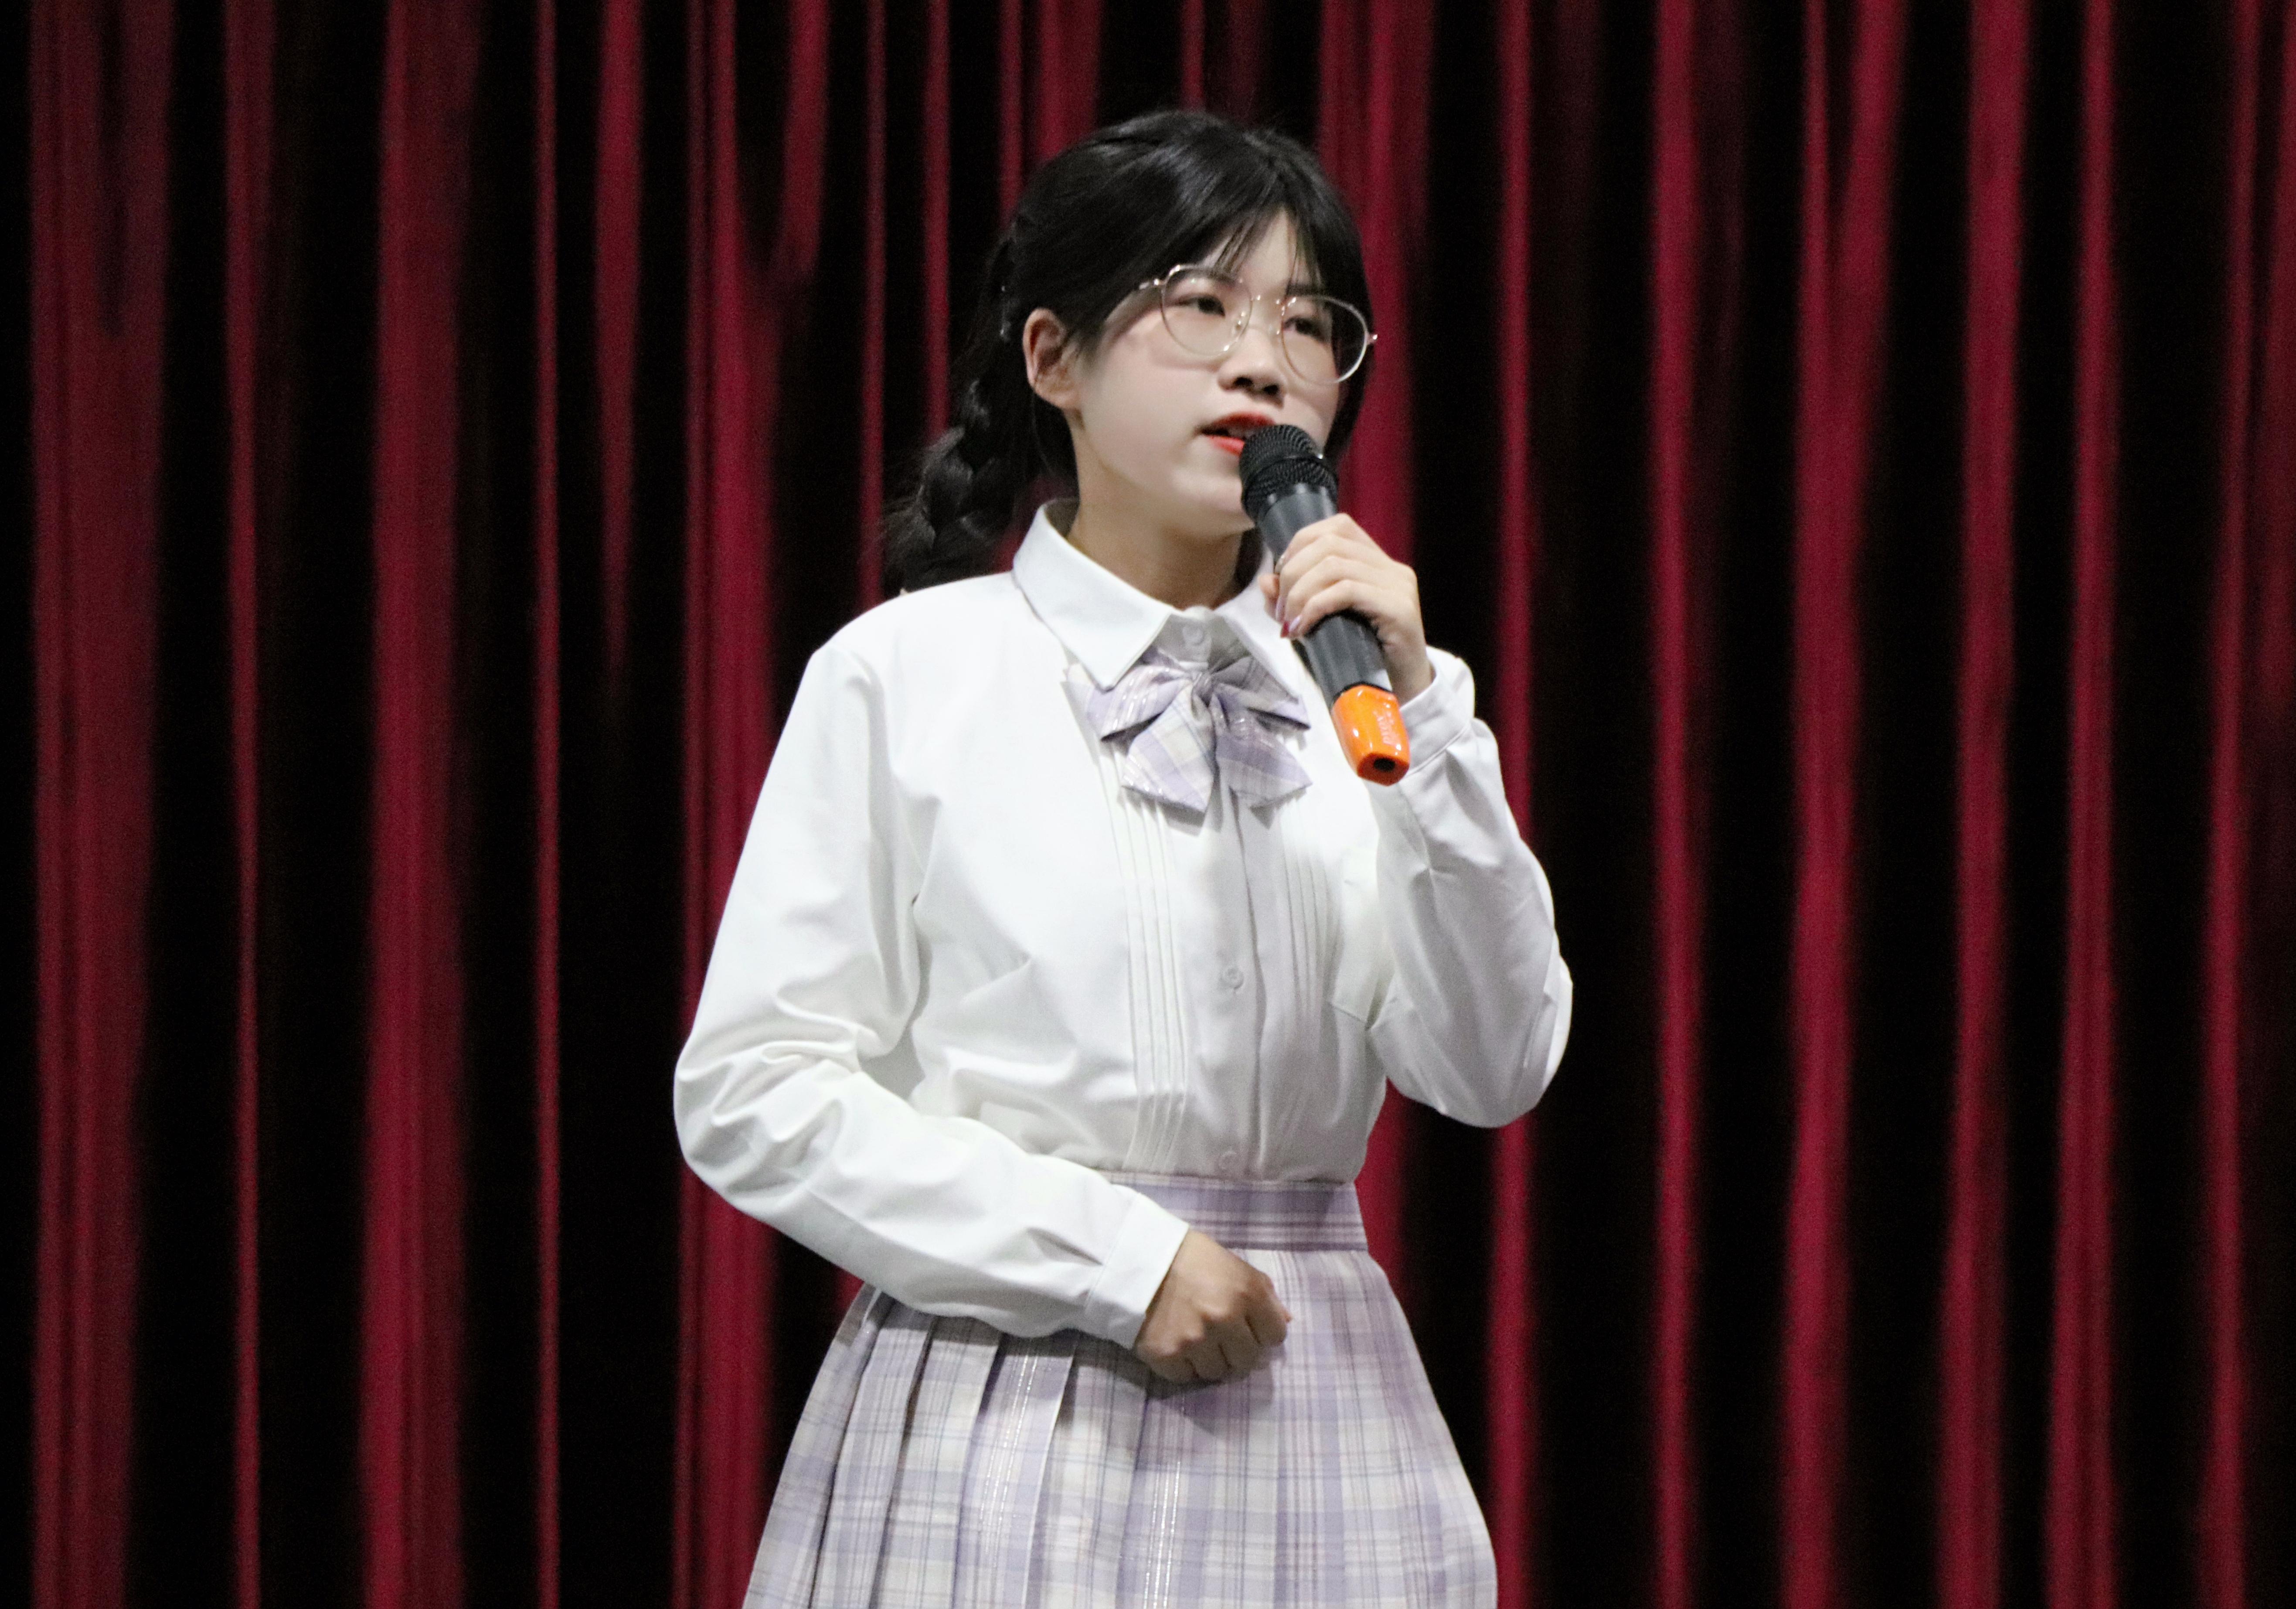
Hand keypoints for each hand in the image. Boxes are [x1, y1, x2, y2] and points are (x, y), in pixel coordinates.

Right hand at [1132, 1229, 1292, 1383]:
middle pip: (1248, 1361)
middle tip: (1221, 1336)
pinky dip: (1183, 1366)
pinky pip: (1186, 1377)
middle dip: (1238, 1351)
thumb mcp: (1236, 1267)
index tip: (1249, 1325)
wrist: (1139, 1258)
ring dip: (1210, 1360)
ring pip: (1217, 1373)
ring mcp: (1195, 1341)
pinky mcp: (1167, 1356)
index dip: (1263, 1332)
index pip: (1276, 1336)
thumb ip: (1264, 1295)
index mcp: (1248, 1293)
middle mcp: (1225, 1319)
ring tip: (1196, 1338)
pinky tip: (1176, 1343)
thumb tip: (1286, 1322)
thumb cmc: (1193, 1259)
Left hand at [1259, 514, 1433, 703]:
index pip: (1336, 527)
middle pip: (1330, 543)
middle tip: (1281, 612)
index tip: (1282, 578)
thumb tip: (1265, 580)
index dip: (1300, 544)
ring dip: (1301, 593)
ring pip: (1335, 565)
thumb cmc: (1360, 657)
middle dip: (1293, 574)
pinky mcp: (1399, 608)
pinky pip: (1347, 591)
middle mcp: (1391, 567)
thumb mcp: (1320, 623)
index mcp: (1376, 562)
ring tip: (1290, 623)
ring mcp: (1398, 585)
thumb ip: (1294, 599)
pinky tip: (1304, 628)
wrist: (1402, 692)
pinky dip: (1316, 606)